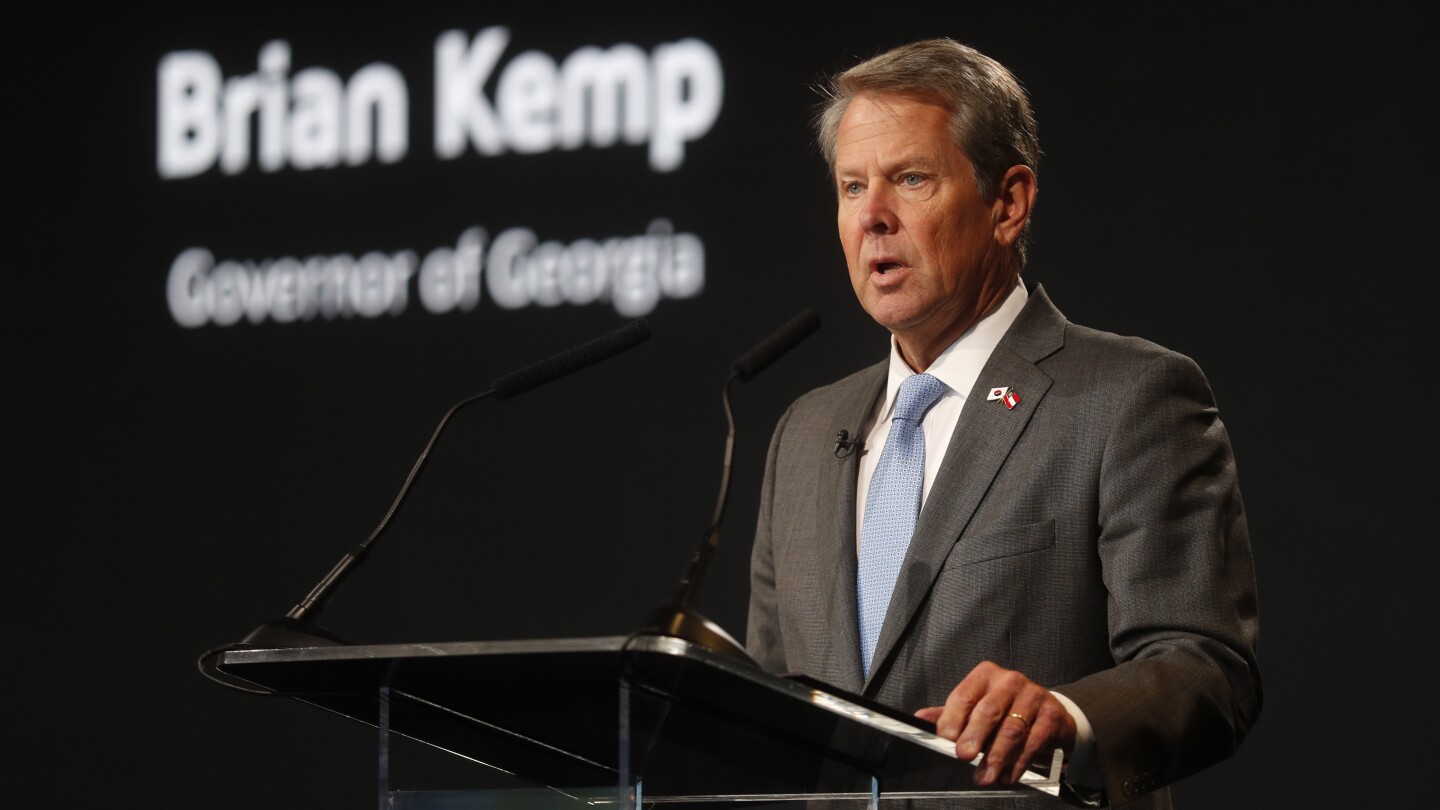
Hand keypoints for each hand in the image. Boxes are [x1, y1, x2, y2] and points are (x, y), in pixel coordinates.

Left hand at [914, 661, 1076, 786]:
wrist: (1050, 712)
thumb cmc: (1006, 710)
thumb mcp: (976, 706)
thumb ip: (949, 713)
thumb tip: (920, 720)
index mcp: (985, 676)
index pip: (964, 695)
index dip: (953, 718)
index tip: (946, 739)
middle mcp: (1009, 681)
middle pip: (988, 710)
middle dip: (974, 736)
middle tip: (964, 757)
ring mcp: (1033, 696)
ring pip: (1012, 729)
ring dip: (996, 757)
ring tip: (986, 776)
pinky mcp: (1052, 715)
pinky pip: (1033, 742)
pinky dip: (1018, 763)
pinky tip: (1008, 775)